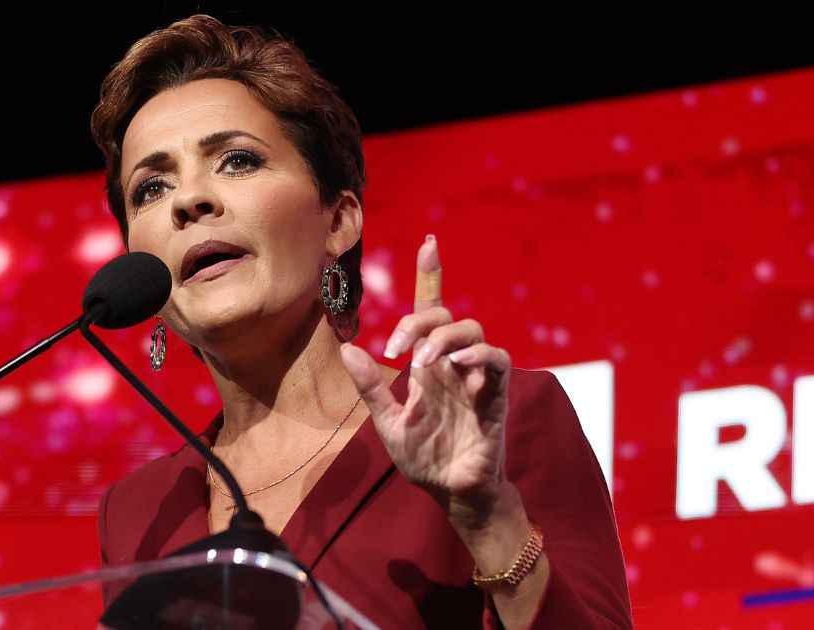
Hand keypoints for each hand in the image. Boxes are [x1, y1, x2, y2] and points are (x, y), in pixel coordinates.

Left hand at [339, 235, 512, 524]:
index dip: (430, 277)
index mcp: (428, 366)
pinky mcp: (495, 396)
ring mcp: (475, 378)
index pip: (430, 311)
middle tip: (397, 349)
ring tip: (421, 362)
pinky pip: (497, 360)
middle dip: (420, 321)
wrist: (450, 493)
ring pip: (473, 330)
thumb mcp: (387, 422)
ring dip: (444, 337)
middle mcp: (452, 364)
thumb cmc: (424, 458)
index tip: (428, 244)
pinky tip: (457, 364)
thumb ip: (370, 387)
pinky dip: (479, 355)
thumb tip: (347, 347)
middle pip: (447, 316)